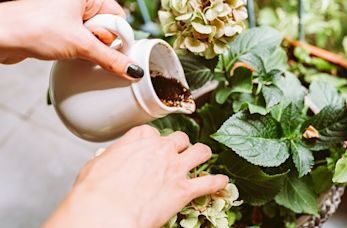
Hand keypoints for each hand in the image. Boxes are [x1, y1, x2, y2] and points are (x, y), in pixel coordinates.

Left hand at [0, 0, 142, 79]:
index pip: (118, 17)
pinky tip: (70, 53)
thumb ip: (110, 58)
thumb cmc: (31, 27)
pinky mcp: (60, 29)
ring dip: (89, 49)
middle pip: (107, 28)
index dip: (117, 37)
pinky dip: (80, 51)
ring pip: (94, 38)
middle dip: (100, 43)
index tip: (115, 51)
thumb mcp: (80, 45)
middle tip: (86, 46)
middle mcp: (78, 3)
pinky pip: (81, 42)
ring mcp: (68, 15)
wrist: (1, 36)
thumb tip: (132, 69)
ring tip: (73, 49)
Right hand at [43, 125, 227, 227]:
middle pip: (179, 138)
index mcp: (140, 139)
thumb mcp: (97, 165)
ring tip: (203, 156)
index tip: (152, 148)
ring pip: (200, 151)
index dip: (153, 141)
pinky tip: (221, 182)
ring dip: (202, 154)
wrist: (106, 212)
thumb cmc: (96, 191)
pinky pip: (209, 182)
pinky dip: (217, 182)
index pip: (152, 133)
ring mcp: (175, 168)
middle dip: (179, 145)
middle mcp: (161, 149)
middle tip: (177, 153)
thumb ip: (112, 157)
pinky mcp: (184, 190)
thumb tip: (112, 159)